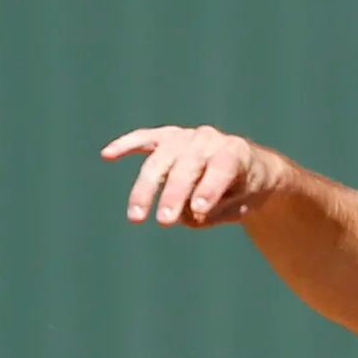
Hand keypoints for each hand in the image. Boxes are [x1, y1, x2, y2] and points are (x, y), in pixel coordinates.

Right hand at [101, 125, 282, 227]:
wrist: (249, 167)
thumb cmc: (245, 190)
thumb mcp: (243, 205)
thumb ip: (218, 210)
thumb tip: (188, 214)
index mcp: (235, 153)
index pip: (221, 169)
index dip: (209, 188)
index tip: (199, 210)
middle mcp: (209, 139)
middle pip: (187, 166)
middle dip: (174, 194)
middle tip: (165, 221)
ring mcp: (187, 137)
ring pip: (161, 159)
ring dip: (147, 188)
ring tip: (136, 216)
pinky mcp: (168, 137)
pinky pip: (146, 138)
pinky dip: (127, 145)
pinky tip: (107, 154)